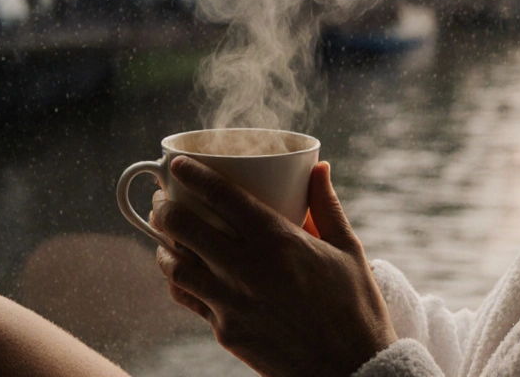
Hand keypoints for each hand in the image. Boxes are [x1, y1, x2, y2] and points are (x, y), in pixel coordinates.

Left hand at [151, 158, 397, 376]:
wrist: (351, 369)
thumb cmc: (356, 306)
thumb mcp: (349, 249)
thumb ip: (326, 205)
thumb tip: (319, 167)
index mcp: (278, 240)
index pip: (221, 197)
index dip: (193, 175)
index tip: (177, 163)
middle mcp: (247, 268)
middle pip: (184, 227)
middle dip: (166, 208)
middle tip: (164, 199)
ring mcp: (231, 303)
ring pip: (176, 266)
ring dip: (164, 245)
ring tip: (165, 233)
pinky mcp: (225, 331)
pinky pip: (189, 299)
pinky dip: (178, 280)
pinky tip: (180, 271)